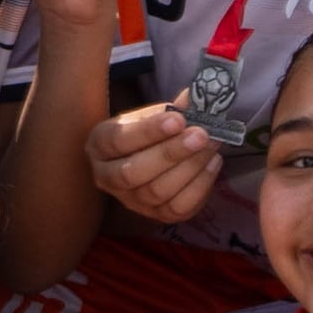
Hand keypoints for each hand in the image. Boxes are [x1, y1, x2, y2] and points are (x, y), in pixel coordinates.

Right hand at [86, 98, 222, 225]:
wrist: (151, 157)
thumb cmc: (149, 133)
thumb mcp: (153, 114)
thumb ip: (173, 108)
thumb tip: (197, 97)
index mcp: (100, 145)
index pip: (118, 140)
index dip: (148, 131)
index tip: (178, 119)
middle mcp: (107, 177)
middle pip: (133, 172)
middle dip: (170, 153)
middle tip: (201, 135)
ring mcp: (130, 201)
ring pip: (157, 192)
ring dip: (190, 167)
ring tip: (212, 145)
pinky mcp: (156, 216)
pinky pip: (178, 209)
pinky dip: (200, 186)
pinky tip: (213, 163)